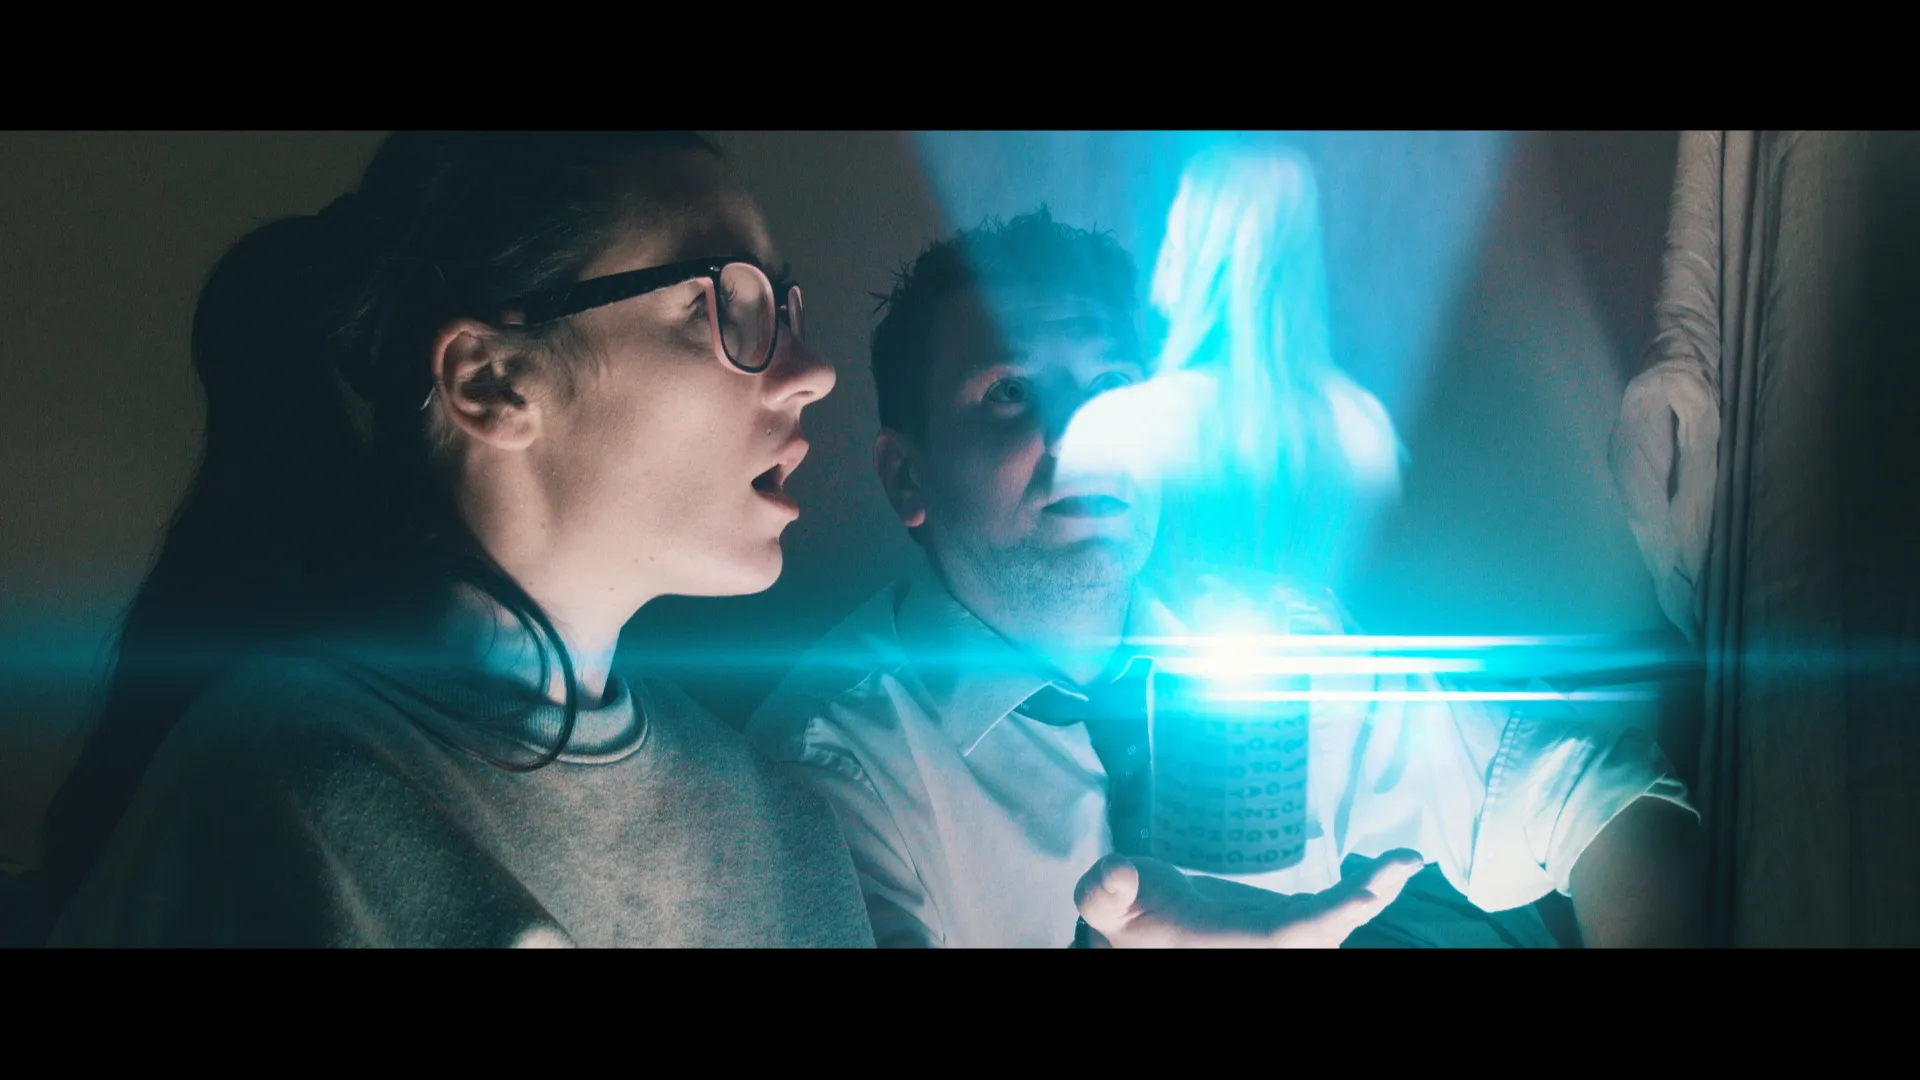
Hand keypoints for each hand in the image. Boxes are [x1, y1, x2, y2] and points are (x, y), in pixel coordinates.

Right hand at [1074, 850, 1425, 947]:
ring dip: (1373, 892)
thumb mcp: (1106, 905)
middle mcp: (1269, 947)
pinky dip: (1368, 888)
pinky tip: (1397, 864)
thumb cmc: (1127, 918)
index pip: (1290, 936)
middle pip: (1327, 932)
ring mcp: (1284, 935)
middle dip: (1361, 903)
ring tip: (1404, 861)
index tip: (1360, 898)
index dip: (1328, 919)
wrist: (1144, 933)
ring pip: (1339, 921)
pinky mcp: (1292, 921)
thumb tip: (1116, 872)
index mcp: (1236, 944)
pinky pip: (1337, 907)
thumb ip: (1104, 891)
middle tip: (1400, 866)